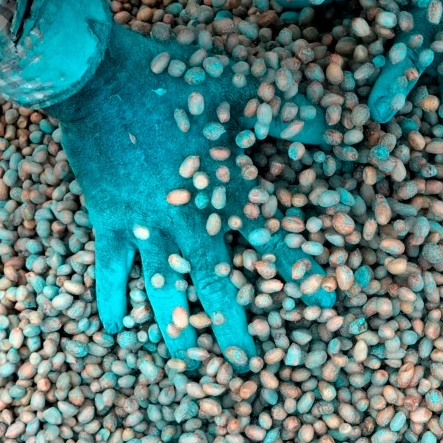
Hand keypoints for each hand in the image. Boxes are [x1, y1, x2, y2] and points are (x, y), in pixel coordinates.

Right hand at [47, 23, 334, 369]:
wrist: (100, 78)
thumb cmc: (174, 80)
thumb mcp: (244, 90)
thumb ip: (293, 116)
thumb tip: (342, 128)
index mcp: (227, 189)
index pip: (273, 239)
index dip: (300, 269)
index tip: (326, 301)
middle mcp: (190, 219)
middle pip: (216, 282)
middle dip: (233, 325)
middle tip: (245, 365)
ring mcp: (147, 225)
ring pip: (164, 288)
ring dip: (176, 328)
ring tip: (188, 365)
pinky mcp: (110, 220)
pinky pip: (111, 268)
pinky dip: (111, 297)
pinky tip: (114, 329)